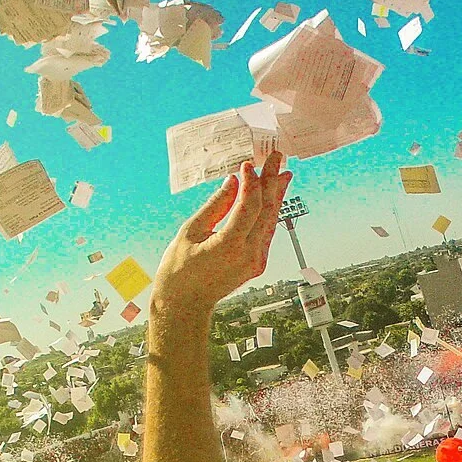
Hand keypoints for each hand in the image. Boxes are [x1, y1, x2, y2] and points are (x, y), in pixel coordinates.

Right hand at [153, 152, 290, 316]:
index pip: (250, 205)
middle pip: (267, 210)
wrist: (184, 304)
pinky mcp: (256, 265)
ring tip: (282, 173)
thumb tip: (233, 182)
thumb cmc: (179, 269)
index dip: (251, 181)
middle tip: (277, 157)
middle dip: (272, 181)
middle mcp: (249, 254)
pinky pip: (265, 233)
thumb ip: (215, 205)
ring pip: (271, 221)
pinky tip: (271, 199)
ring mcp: (255, 261)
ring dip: (276, 196)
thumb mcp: (190, 231)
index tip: (247, 164)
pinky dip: (268, 213)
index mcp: (230, 245)